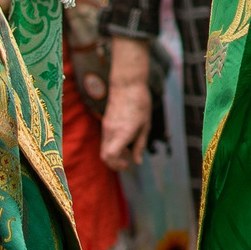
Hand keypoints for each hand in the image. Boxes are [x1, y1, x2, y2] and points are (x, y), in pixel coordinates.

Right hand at [98, 35, 155, 169]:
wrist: (127, 84)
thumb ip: (140, 144)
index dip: (117, 165)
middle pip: (104, 156)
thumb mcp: (146, 125)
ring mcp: (106, 126)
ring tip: (129, 151)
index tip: (128, 164)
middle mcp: (111, 131)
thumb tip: (137, 161)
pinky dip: (113, 145)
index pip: (110, 156)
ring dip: (114, 154)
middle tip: (127, 163)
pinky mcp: (105, 122)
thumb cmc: (140, 102)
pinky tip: (125, 140)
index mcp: (122, 132)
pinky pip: (106, 140)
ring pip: (104, 148)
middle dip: (114, 164)